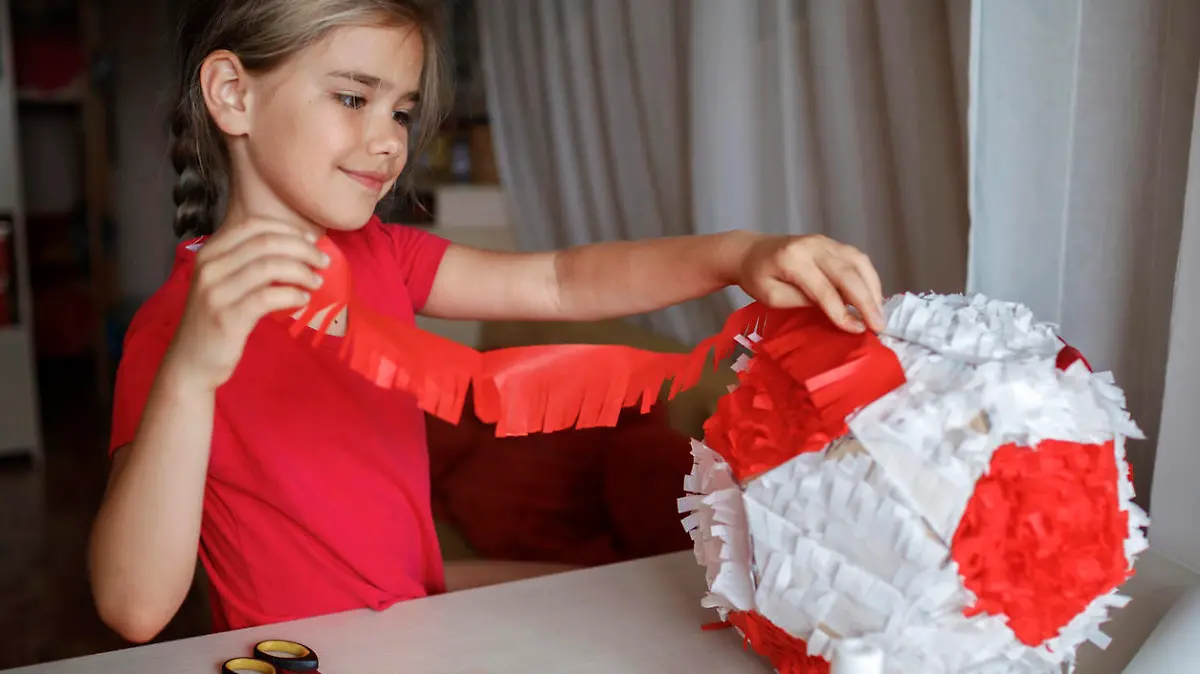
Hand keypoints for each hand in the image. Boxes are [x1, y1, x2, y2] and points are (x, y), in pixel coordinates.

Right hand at [164, 217, 329, 390]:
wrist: (190, 362)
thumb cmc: (216, 320)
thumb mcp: (226, 283)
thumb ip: (249, 263)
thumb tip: (298, 247)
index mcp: (210, 252)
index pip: (253, 224)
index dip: (288, 228)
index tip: (312, 240)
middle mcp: (210, 266)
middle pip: (266, 242)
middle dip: (302, 248)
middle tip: (323, 262)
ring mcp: (216, 291)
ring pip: (269, 266)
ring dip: (301, 272)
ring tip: (316, 282)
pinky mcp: (227, 317)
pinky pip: (268, 297)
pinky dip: (291, 295)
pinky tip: (303, 300)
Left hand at [737, 233, 884, 332]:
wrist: (750, 250)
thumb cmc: (757, 276)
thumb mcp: (771, 296)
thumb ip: (802, 301)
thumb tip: (836, 310)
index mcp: (792, 260)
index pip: (824, 289)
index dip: (841, 312)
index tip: (856, 330)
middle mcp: (813, 246)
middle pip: (847, 273)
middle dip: (866, 301)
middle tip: (879, 325)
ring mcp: (824, 241)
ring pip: (858, 262)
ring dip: (873, 288)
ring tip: (879, 313)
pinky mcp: (831, 242)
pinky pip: (856, 258)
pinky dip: (868, 277)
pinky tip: (872, 295)